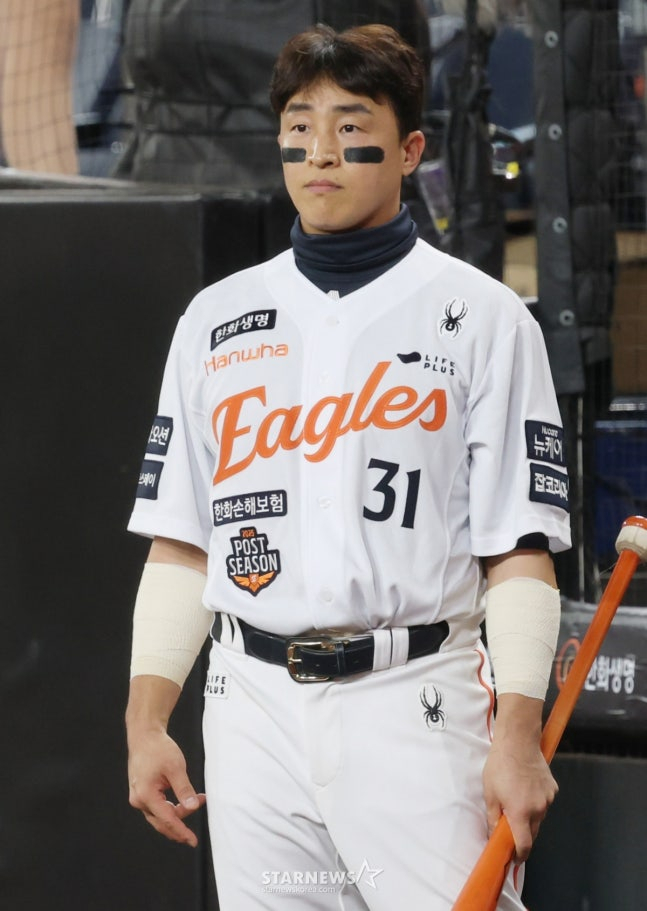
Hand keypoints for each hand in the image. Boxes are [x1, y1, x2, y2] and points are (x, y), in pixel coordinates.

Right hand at [128, 727, 205, 846]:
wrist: (144, 736)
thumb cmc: (158, 749)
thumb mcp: (176, 767)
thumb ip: (184, 790)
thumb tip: (192, 807)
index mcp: (146, 795)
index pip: (167, 820)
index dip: (181, 831)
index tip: (192, 841)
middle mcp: (138, 800)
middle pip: (162, 821)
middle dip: (181, 825)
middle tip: (197, 828)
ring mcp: (138, 797)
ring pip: (160, 815)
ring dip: (178, 813)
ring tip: (198, 800)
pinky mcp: (142, 793)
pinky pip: (157, 807)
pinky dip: (171, 807)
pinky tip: (184, 800)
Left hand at [482, 696, 557, 862]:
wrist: (518, 742)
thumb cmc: (500, 765)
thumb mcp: (490, 793)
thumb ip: (494, 818)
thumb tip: (495, 834)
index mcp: (520, 813)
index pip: (524, 845)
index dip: (520, 855)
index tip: (516, 858)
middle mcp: (537, 809)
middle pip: (533, 833)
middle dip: (523, 834)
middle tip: (511, 825)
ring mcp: (547, 799)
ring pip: (540, 817)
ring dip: (530, 815)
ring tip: (517, 798)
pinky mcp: (553, 788)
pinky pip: (545, 802)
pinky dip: (537, 801)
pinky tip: (527, 787)